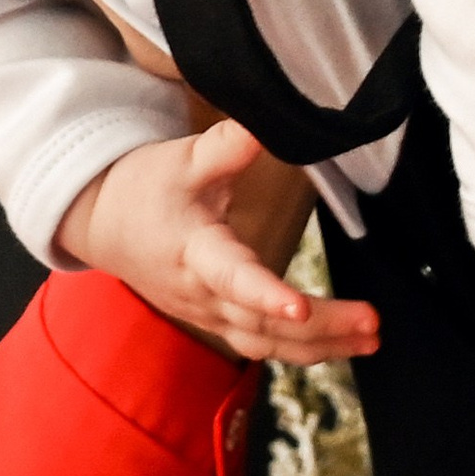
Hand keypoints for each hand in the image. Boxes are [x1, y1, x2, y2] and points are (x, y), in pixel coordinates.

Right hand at [57, 122, 383, 365]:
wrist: (103, 224)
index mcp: (193, 251)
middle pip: (262, 323)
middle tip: (370, 322)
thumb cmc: (143, 189)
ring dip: (321, 347)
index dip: (265, 295)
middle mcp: (202, 294)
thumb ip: (224, 146)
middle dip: (320, 327)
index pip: (231, 278)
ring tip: (370, 340)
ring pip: (266, 343)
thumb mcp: (181, 160)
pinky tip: (342, 346)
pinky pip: (262, 346)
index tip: (300, 307)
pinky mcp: (216, 322)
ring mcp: (208, 315)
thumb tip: (264, 125)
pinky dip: (304, 350)